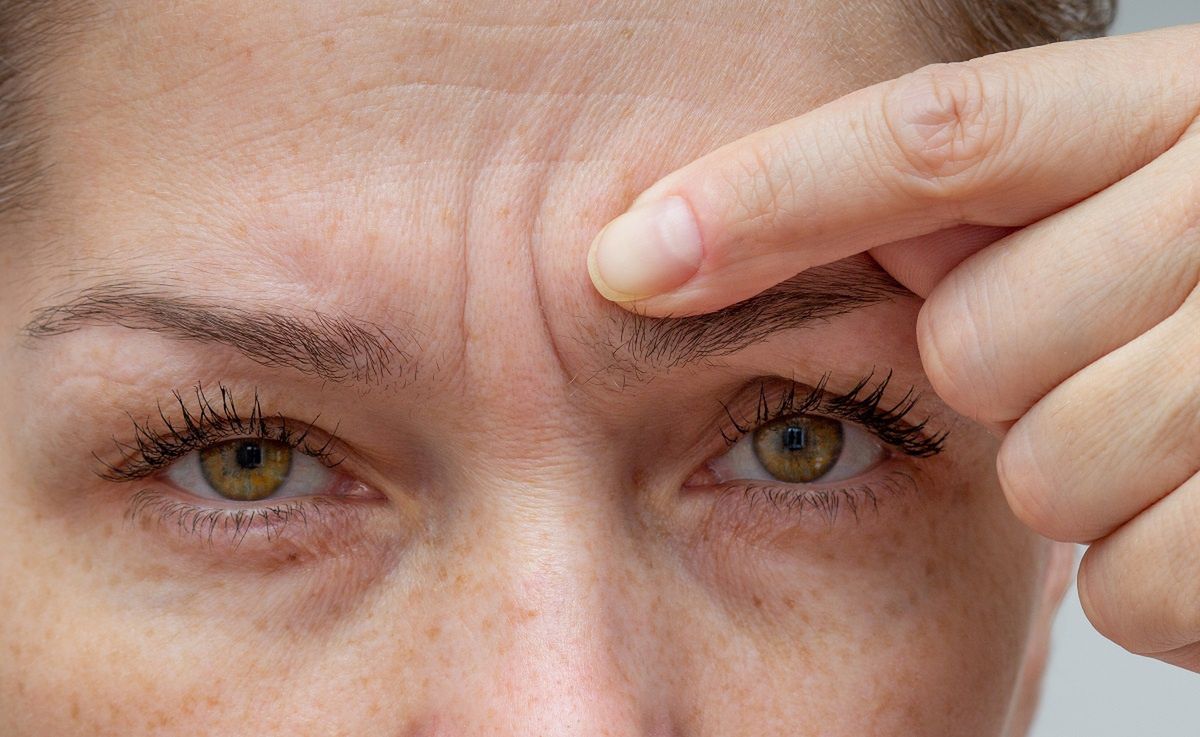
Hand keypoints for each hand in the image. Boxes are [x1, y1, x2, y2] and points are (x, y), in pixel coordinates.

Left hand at [586, 24, 1199, 669]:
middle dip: (1009, 372)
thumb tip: (821, 246)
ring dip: (1089, 474)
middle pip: (976, 344)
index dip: (764, 198)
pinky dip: (1161, 572)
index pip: (938, 138)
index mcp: (1183, 113)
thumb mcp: (1142, 196)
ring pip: (1051, 472)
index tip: (618, 261)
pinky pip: (1135, 584)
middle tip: (1110, 353)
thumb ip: (1002, 202)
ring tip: (1185, 432)